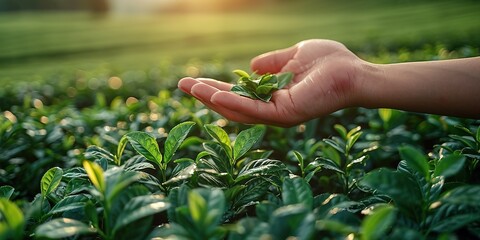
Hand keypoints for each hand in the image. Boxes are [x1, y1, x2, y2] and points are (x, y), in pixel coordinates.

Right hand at [178, 39, 363, 126]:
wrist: (355, 72)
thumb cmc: (330, 63)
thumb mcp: (293, 56)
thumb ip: (271, 63)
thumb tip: (250, 67)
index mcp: (273, 97)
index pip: (238, 95)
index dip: (216, 87)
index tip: (195, 80)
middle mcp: (272, 110)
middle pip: (232, 105)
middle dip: (206, 95)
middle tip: (181, 84)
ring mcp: (277, 115)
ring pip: (237, 110)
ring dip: (212, 98)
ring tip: (189, 87)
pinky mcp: (284, 114)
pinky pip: (252, 110)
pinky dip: (231, 102)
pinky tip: (212, 94)